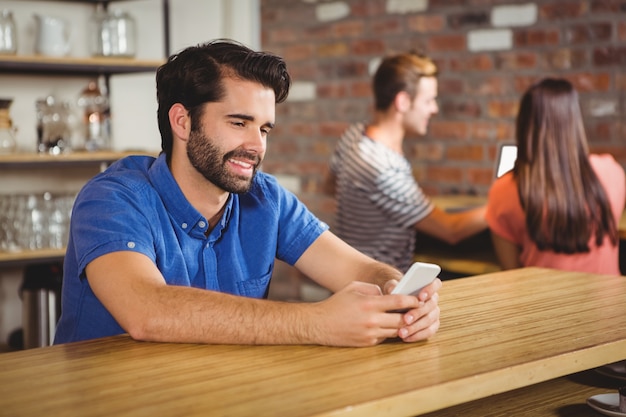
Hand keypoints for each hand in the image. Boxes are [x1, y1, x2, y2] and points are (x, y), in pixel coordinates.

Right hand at [309, 280, 436, 346]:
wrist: (319, 324)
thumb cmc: (337, 302)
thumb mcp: (354, 287)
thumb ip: (374, 289)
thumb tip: (390, 294)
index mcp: (369, 303)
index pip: (399, 302)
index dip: (412, 300)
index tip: (419, 299)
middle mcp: (372, 320)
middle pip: (402, 320)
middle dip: (412, 315)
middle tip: (419, 311)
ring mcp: (370, 334)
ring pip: (396, 331)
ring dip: (403, 326)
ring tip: (409, 319)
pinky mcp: (367, 343)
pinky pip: (385, 338)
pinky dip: (390, 332)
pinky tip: (392, 327)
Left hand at [395, 278, 441, 342]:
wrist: (394, 306)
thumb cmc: (395, 294)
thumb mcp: (392, 288)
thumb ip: (393, 286)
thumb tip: (393, 289)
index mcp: (428, 287)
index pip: (436, 284)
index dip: (430, 290)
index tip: (420, 297)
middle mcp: (433, 300)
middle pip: (430, 306)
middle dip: (417, 313)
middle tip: (406, 319)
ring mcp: (434, 314)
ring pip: (429, 320)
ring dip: (415, 327)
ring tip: (402, 332)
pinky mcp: (433, 326)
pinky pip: (429, 332)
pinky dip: (417, 336)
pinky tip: (406, 338)